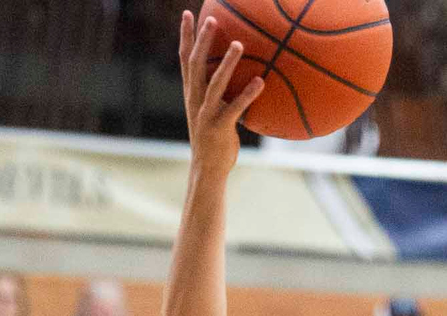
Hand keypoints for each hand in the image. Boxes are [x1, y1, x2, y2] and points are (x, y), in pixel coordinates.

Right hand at [178, 11, 265, 179]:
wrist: (207, 168)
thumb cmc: (214, 138)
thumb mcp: (213, 110)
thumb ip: (220, 92)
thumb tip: (241, 73)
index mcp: (191, 92)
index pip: (185, 58)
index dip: (186, 35)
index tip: (188, 13)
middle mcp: (195, 99)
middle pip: (195, 63)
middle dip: (201, 40)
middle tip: (211, 18)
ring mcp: (206, 113)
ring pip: (215, 82)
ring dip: (227, 62)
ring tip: (238, 43)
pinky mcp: (220, 127)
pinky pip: (235, 107)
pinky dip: (248, 94)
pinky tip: (261, 81)